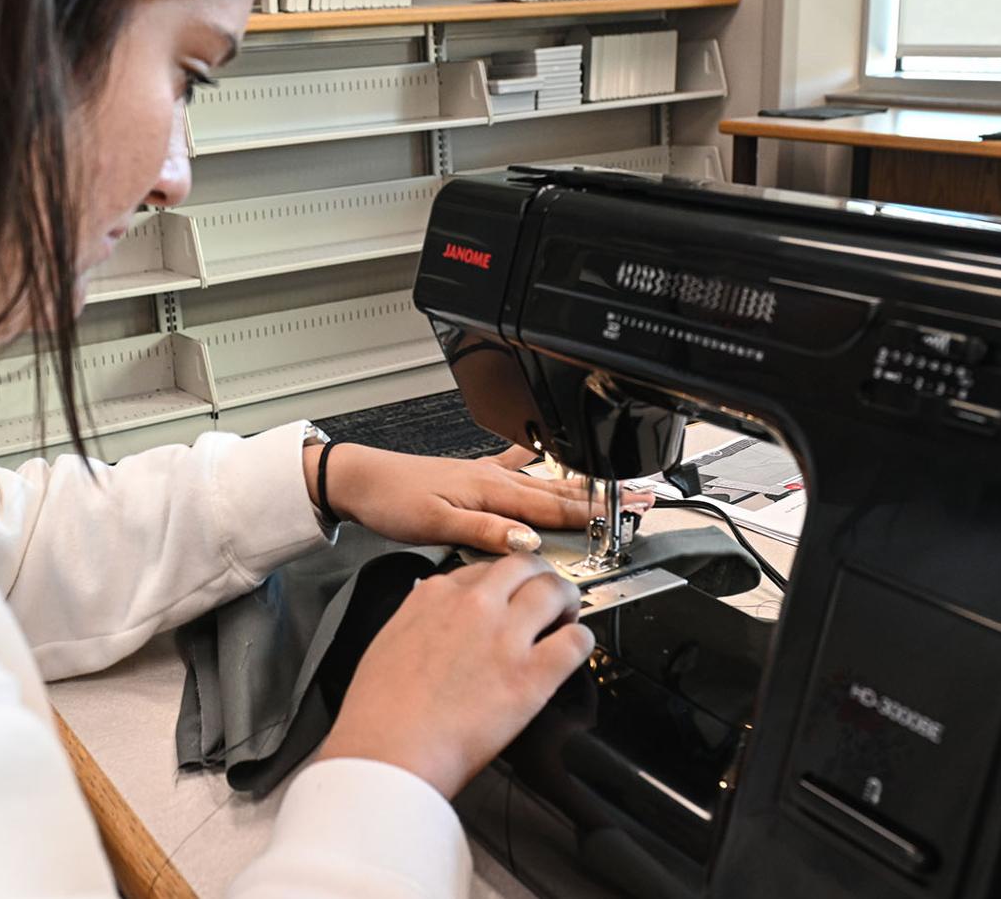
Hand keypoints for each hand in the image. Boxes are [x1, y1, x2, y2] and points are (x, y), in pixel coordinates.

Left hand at [304, 444, 652, 553]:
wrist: (360, 480)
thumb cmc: (392, 501)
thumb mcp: (436, 523)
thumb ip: (484, 533)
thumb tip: (526, 543)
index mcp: (491, 492)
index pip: (554, 509)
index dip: (595, 514)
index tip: (628, 514)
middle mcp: (494, 480)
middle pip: (560, 492)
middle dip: (602, 497)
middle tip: (640, 498)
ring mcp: (485, 475)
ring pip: (545, 482)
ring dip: (581, 485)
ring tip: (612, 485)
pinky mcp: (472, 477)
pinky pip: (517, 470)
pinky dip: (539, 466)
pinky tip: (547, 457)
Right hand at [312, 552, 592, 797]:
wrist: (389, 750)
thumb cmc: (380, 712)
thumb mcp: (390, 642)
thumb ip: (421, 622)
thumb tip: (438, 625)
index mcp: (434, 594)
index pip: (482, 569)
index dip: (502, 585)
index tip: (507, 598)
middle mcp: (473, 605)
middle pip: (524, 566)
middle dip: (539, 577)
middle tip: (546, 598)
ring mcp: (505, 636)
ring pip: (554, 590)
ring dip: (566, 600)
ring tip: (566, 617)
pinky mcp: (531, 674)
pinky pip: (575, 641)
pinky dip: (580, 641)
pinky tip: (574, 650)